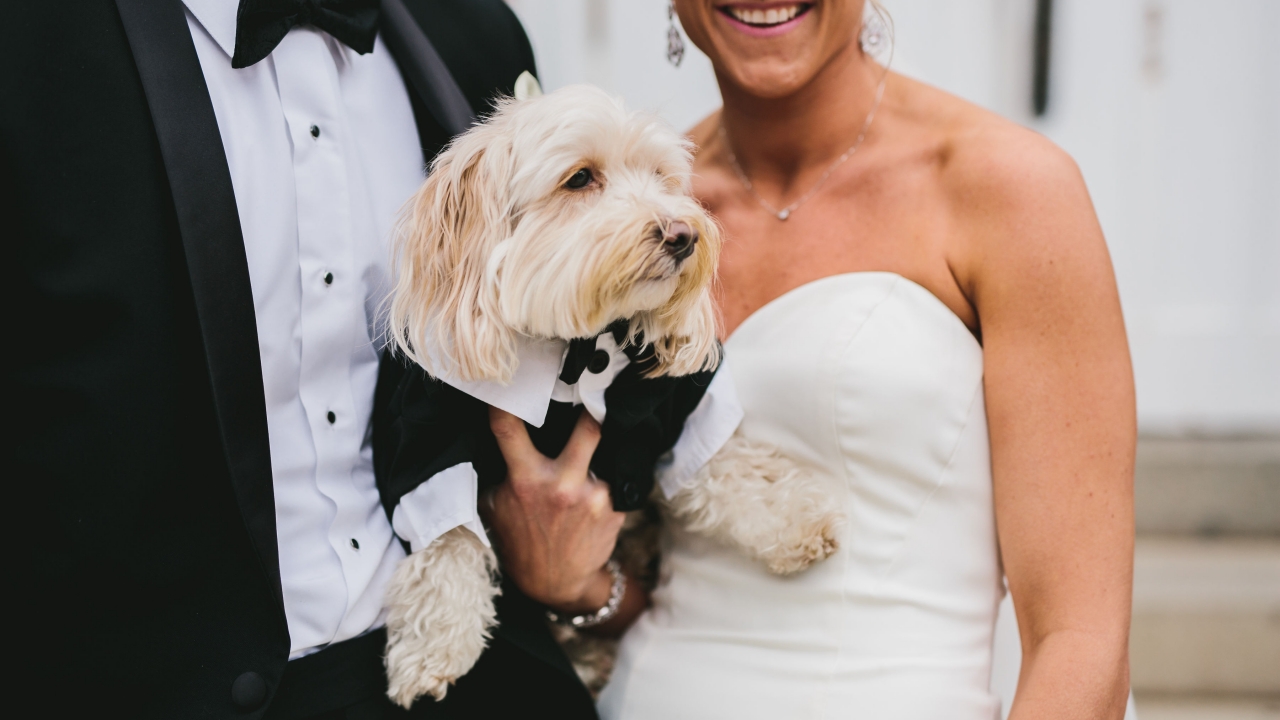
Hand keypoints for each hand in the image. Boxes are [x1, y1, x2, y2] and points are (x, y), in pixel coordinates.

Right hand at [483, 406, 624, 613]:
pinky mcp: (615, 508)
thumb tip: (500, 433)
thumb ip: (500, 472)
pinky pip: (614, 476)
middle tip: (597, 392)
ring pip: (605, 452)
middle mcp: (562, 485)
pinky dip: (608, 475)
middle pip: (588, 429)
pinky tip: (598, 484)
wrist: (556, 582)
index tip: (510, 381)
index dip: (505, 402)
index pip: (509, 429)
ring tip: (599, 446)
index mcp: (526, 480)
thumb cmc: (522, 539)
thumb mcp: (496, 507)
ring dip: (600, 450)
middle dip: (594, 409)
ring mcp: (593, 496)